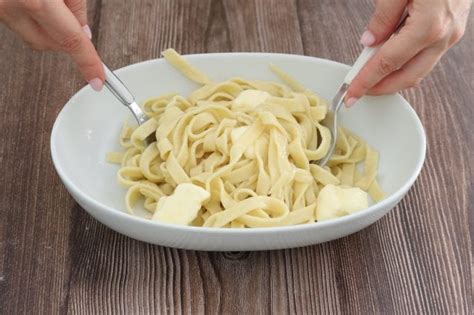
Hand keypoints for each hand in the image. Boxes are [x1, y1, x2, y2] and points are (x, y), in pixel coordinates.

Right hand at [0, 0, 103, 90]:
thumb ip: (76, 7)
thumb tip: (82, 29)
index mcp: (36, 1)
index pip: (72, 42)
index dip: (89, 63)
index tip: (98, 80)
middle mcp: (12, 8)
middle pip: (50, 45)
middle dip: (67, 37)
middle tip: (71, 15)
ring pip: (33, 36)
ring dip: (49, 26)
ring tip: (50, 0)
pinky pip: (18, 23)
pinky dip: (31, 18)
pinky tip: (32, 1)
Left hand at [345, 0, 471, 106]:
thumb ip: (383, 17)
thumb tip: (369, 41)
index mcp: (428, 26)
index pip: (387, 63)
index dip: (366, 81)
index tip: (351, 92)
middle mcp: (443, 36)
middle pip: (406, 77)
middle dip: (380, 88)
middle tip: (358, 91)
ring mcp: (451, 35)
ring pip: (419, 70)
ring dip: (393, 78)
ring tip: (371, 77)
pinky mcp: (452, 31)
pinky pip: (427, 58)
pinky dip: (406, 65)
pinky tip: (391, 61)